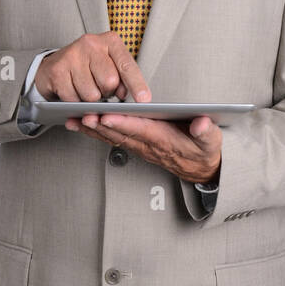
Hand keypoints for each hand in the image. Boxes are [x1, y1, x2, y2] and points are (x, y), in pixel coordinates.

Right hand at [36, 31, 150, 103]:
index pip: (127, 66)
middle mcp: (91, 43)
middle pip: (110, 82)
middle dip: (108, 92)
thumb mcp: (109, 65)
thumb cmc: (88, 66)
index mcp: (110, 41)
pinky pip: (73, 98)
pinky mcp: (57, 69)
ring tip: (85, 88)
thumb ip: (122, 78)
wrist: (54, 64)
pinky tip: (72, 89)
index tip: (144, 100)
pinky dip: (74, 101)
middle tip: (101, 88)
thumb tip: (124, 96)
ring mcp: (72, 55)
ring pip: (91, 94)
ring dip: (90, 99)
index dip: (137, 85)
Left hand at [65, 113, 221, 182]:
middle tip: (82, 116)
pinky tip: (82, 125)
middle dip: (101, 126)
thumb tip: (202, 123)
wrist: (202, 169)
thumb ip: (207, 131)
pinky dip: (96, 132)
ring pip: (113, 138)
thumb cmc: (204, 151)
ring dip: (93, 130)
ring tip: (73, 120)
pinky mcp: (137, 146)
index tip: (107, 116)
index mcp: (166, 140)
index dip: (124, 124)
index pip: (142, 130)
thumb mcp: (212, 141)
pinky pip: (113, 139)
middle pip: (121, 135)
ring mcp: (141, 147)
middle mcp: (149, 145)